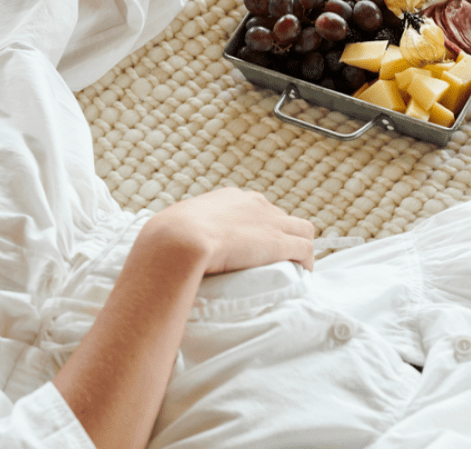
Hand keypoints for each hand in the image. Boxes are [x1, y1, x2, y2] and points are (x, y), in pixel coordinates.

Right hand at [138, 187, 314, 272]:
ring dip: (301, 247)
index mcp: (229, 197)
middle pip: (281, 216)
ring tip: (296, 266)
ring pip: (302, 229)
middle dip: (281, 235)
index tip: (253, 244)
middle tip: (275, 259)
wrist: (178, 241)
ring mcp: (269, 222)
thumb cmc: (169, 238)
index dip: (258, 226)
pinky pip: (306, 249)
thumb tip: (163, 244)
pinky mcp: (279, 242)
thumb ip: (180, 231)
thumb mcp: (175, 226)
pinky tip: (303, 273)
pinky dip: (307, 261)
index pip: (255, 207)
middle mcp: (254, 203)